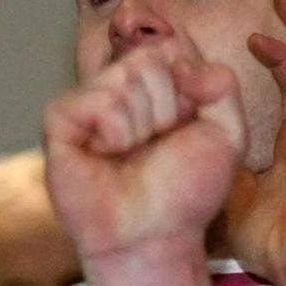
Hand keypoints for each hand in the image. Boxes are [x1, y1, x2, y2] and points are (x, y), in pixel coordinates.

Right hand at [45, 43, 247, 267]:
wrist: (152, 236)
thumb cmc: (184, 192)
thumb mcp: (227, 133)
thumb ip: (221, 85)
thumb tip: (179, 58)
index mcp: (151, 89)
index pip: (167, 49)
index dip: (186, 85)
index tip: (186, 124)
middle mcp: (116, 92)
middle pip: (146, 59)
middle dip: (166, 107)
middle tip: (156, 145)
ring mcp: (84, 106)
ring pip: (121, 79)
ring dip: (141, 126)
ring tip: (131, 155)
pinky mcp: (58, 123)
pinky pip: (94, 101)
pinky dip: (114, 131)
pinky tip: (107, 155)